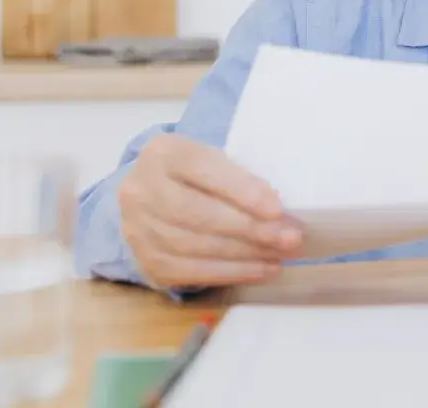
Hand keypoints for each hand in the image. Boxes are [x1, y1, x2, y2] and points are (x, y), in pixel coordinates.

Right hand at [117, 134, 302, 288]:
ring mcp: (138, 228)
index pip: (203, 168)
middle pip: (198, 213)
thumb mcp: (214, 160)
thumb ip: (239, 176)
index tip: (277, 209)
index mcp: (163, 153)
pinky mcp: (145, 260)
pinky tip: (259, 270)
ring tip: (280, 255)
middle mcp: (141, 190)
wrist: (153, 196)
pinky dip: (230, 273)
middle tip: (289, 238)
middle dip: (250, 229)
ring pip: (195, 246)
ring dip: (245, 254)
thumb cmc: (198, 175)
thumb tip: (277, 211)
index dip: (241, 190)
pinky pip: (190, 272)